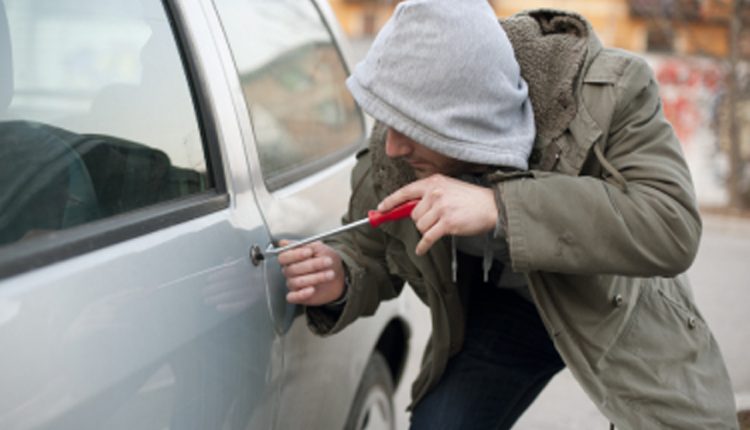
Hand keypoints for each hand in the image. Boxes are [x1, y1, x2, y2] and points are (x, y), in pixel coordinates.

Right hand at [277, 240, 345, 305]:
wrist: (339, 275)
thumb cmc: (326, 260)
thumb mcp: (319, 248)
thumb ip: (304, 244)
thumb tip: (284, 242)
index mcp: (291, 258)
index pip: (284, 257)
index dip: (295, 255)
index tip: (309, 252)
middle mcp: (290, 271)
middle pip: (292, 269)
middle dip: (312, 265)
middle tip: (327, 262)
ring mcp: (293, 283)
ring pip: (296, 282)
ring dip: (315, 278)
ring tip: (329, 274)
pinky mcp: (298, 296)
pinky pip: (292, 297)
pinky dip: (301, 294)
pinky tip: (312, 289)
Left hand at [378, 174, 497, 255]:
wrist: (492, 206)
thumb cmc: (471, 199)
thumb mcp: (448, 188)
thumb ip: (429, 194)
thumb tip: (408, 207)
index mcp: (433, 182)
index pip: (405, 191)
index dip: (391, 201)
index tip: (381, 208)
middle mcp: (435, 192)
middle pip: (412, 214)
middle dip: (421, 220)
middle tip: (436, 220)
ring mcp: (441, 208)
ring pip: (420, 226)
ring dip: (428, 230)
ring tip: (442, 226)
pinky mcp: (447, 223)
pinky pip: (427, 238)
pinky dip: (423, 246)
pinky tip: (421, 249)